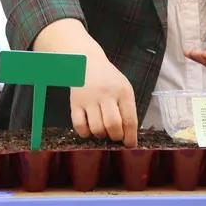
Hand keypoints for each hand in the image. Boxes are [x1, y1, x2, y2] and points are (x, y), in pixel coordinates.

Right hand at [35, 19, 137, 146]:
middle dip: (116, 137)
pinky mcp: (75, 102)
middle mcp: (106, 94)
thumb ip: (127, 109)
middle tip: (115, 136)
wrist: (86, 60)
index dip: (130, 137)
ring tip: (102, 130)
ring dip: (101, 135)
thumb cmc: (108, 79)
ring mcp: (89, 98)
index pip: (130, 119)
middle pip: (113, 126)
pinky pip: (80, 126)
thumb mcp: (123, 87)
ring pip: (96, 128)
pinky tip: (89, 129)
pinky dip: (85, 133)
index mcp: (123, 91)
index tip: (129, 144)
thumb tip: (128, 136)